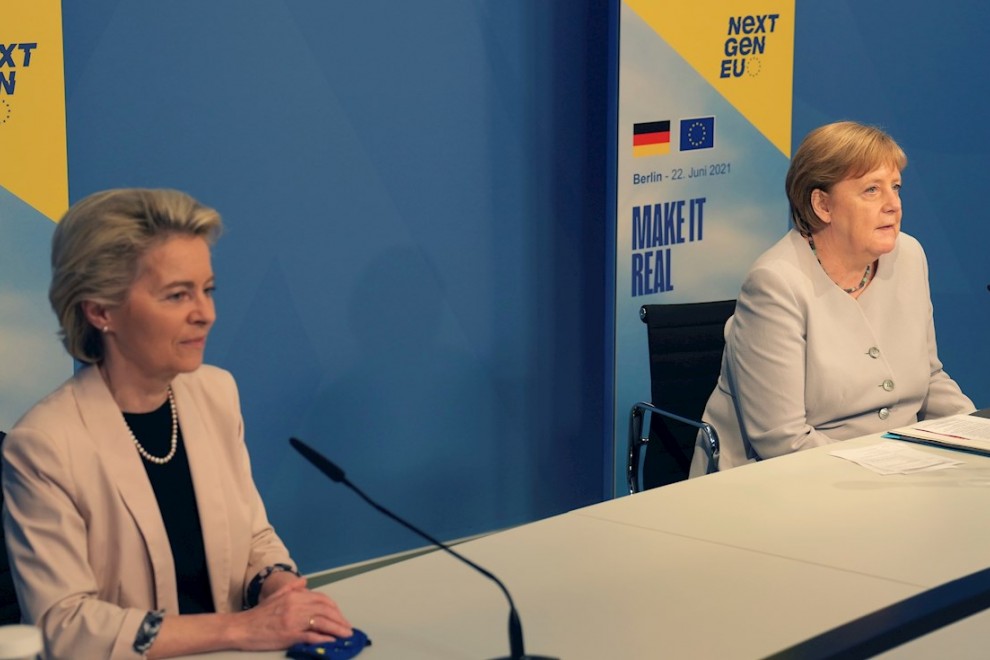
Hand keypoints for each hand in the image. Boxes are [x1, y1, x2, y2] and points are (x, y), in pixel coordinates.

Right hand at [235, 577, 352, 649]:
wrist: (240, 628)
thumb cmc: (258, 615)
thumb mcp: (275, 596)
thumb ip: (292, 587)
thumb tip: (305, 581)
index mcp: (294, 595)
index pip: (322, 599)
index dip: (335, 609)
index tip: (341, 617)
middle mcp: (295, 605)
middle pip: (325, 610)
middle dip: (340, 619)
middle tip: (348, 628)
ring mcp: (293, 619)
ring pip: (322, 622)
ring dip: (337, 629)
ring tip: (346, 635)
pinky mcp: (289, 634)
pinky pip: (311, 635)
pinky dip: (323, 638)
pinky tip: (331, 641)